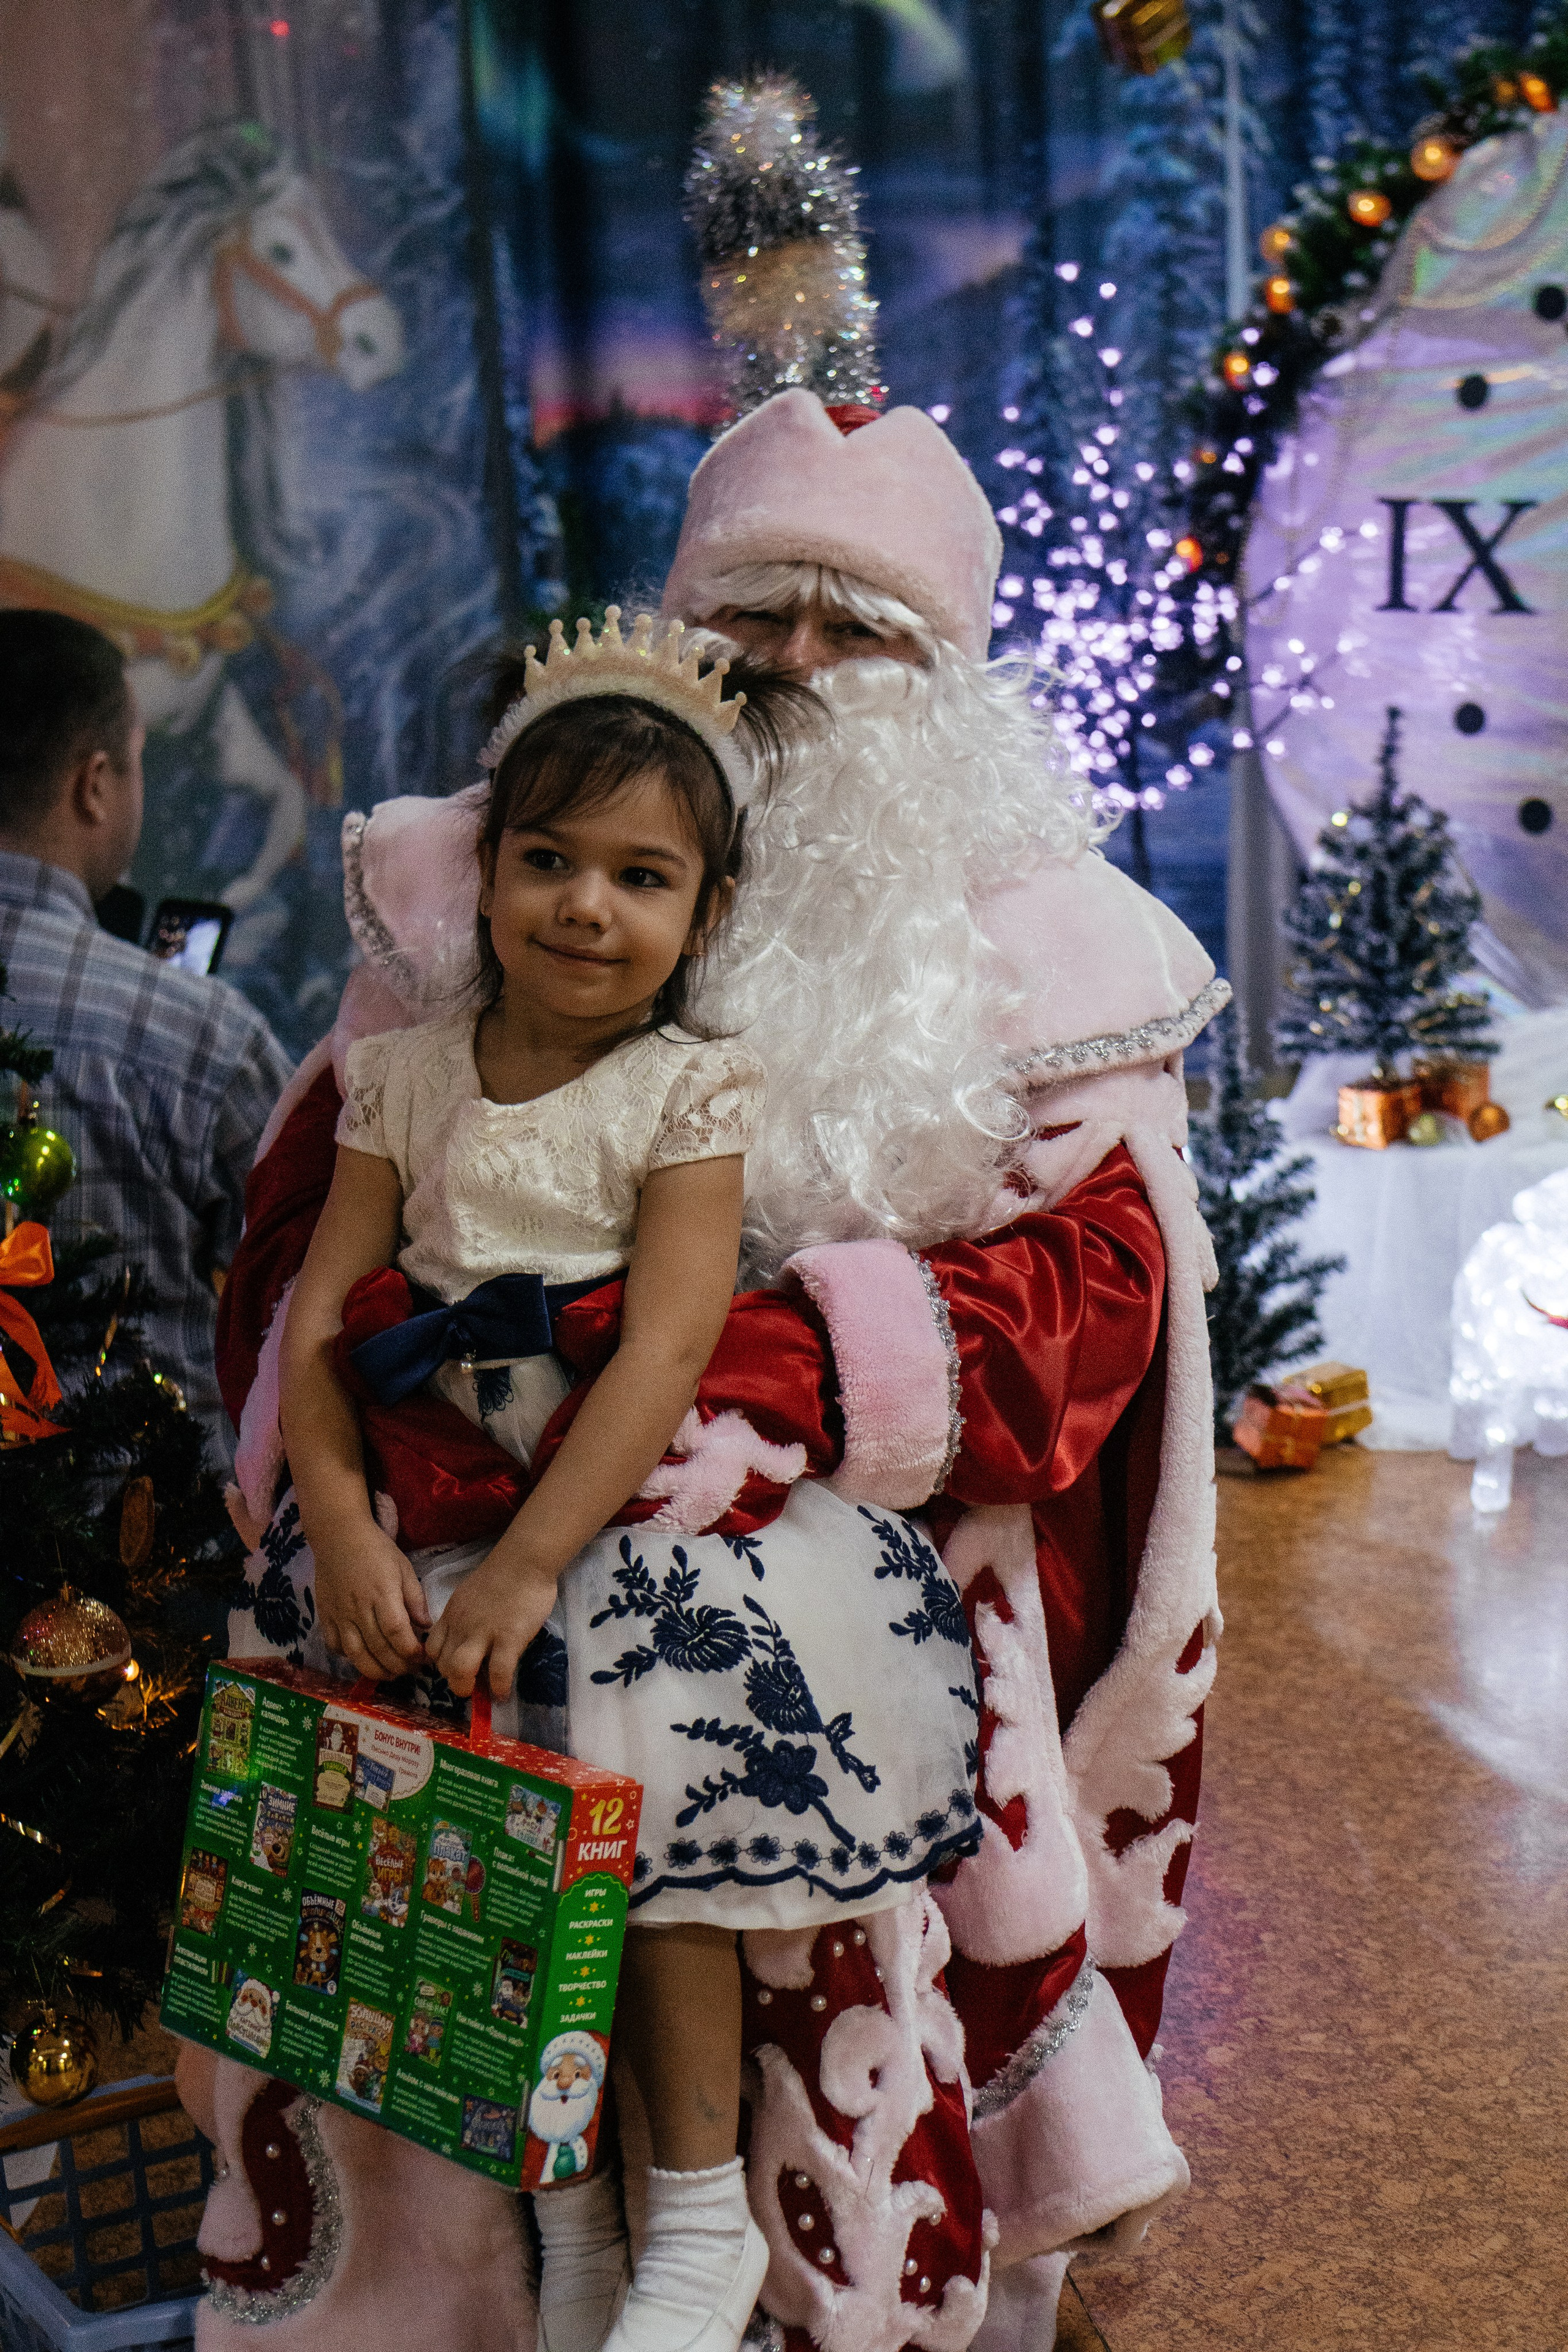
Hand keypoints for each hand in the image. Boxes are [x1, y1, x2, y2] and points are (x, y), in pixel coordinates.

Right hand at [314, 1517, 430, 1678]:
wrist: (339, 1537)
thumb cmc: (377, 1551)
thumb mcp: (404, 1568)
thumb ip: (415, 1598)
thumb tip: (426, 1627)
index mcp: (382, 1594)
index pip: (396, 1631)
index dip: (409, 1650)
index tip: (422, 1658)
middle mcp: (359, 1608)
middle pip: (378, 1648)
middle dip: (397, 1666)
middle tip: (410, 1670)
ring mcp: (339, 1615)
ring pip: (355, 1654)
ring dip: (374, 1670)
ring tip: (389, 1674)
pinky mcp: (325, 1617)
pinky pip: (334, 1645)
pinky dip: (348, 1657)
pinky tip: (362, 1657)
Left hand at [425, 1548, 558, 1701]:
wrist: (525, 1559)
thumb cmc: (503, 1574)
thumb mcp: (470, 1594)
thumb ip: (464, 1616)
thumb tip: (469, 1639)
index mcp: (451, 1614)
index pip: (432, 1647)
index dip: (440, 1663)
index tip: (454, 1669)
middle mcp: (461, 1625)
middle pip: (442, 1663)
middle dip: (453, 1680)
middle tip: (470, 1683)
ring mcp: (484, 1632)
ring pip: (459, 1670)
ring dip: (467, 1687)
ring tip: (481, 1691)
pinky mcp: (509, 1637)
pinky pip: (499, 1672)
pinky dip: (499, 1687)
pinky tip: (503, 1692)